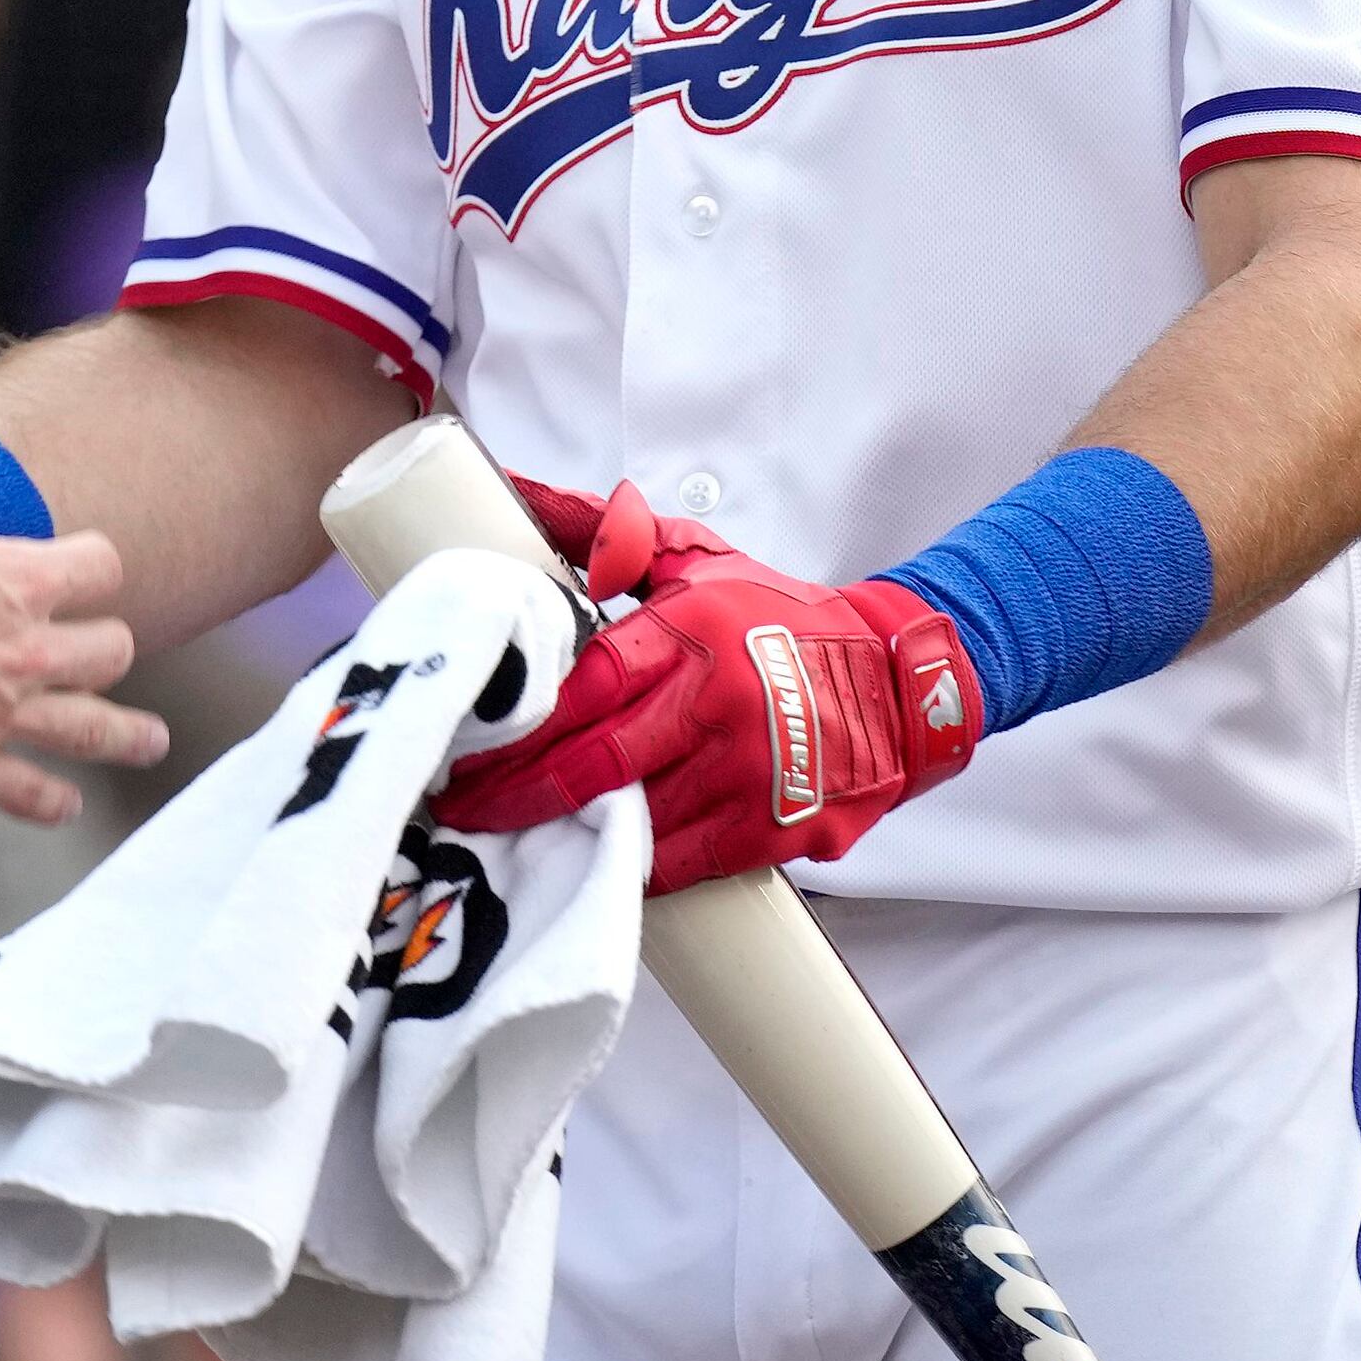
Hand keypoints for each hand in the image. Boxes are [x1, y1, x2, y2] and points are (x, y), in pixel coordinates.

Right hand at [0, 456, 157, 822]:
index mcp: (16, 580)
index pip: (100, 566)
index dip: (94, 567)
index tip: (86, 576)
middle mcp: (24, 649)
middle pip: (111, 650)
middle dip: (109, 650)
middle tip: (105, 656)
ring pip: (92, 730)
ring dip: (129, 736)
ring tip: (152, 742)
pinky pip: (27, 792)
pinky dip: (51, 802)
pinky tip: (67, 806)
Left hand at [429, 479, 983, 887]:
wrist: (903, 681)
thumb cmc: (783, 618)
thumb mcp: (699, 562)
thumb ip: (609, 535)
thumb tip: (521, 488)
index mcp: (691, 634)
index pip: (585, 686)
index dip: (517, 726)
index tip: (462, 745)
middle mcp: (719, 705)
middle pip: (595, 767)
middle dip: (516, 796)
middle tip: (457, 812)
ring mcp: (752, 775)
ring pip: (636, 824)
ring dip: (570, 839)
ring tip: (509, 844)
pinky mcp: (779, 831)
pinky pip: (685, 865)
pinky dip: (635, 872)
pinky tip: (593, 869)